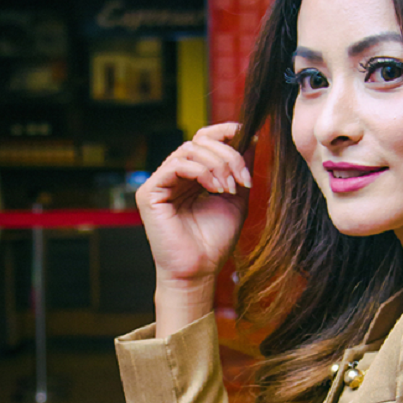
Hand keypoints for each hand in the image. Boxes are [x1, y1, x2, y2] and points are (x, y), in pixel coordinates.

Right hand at [135, 123, 254, 326]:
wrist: (200, 271)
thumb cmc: (216, 240)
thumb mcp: (236, 199)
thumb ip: (240, 169)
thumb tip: (252, 138)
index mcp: (193, 175)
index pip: (205, 139)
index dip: (225, 131)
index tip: (250, 135)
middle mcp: (175, 175)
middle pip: (200, 141)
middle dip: (228, 154)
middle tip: (243, 179)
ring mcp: (161, 182)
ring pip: (190, 149)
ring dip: (218, 164)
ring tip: (229, 188)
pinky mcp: (150, 192)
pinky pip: (176, 165)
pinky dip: (201, 172)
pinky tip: (215, 189)